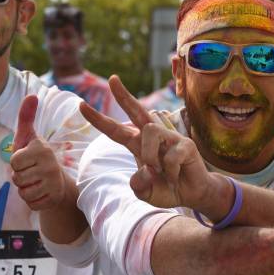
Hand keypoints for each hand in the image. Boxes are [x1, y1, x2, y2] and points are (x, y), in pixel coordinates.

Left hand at [10, 95, 74, 211]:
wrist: (58, 181)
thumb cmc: (36, 157)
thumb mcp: (28, 137)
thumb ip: (26, 117)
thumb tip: (31, 95)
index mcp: (42, 149)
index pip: (14, 162)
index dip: (16, 163)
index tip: (27, 159)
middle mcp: (50, 165)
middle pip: (17, 178)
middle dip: (20, 177)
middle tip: (31, 172)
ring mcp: (53, 183)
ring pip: (23, 192)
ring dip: (25, 189)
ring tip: (35, 182)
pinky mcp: (53, 198)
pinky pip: (31, 204)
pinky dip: (32, 201)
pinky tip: (41, 192)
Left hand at [80, 76, 215, 209]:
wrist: (191, 195)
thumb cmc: (167, 189)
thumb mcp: (145, 192)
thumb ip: (138, 184)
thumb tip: (146, 170)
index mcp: (138, 145)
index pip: (115, 130)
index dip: (98, 119)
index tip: (81, 105)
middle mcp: (153, 137)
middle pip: (136, 110)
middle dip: (123, 95)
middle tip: (112, 79)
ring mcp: (170, 138)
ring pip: (150, 130)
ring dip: (149, 154)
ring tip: (158, 171)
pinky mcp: (186, 145)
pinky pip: (170, 155)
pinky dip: (169, 171)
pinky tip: (175, 176)